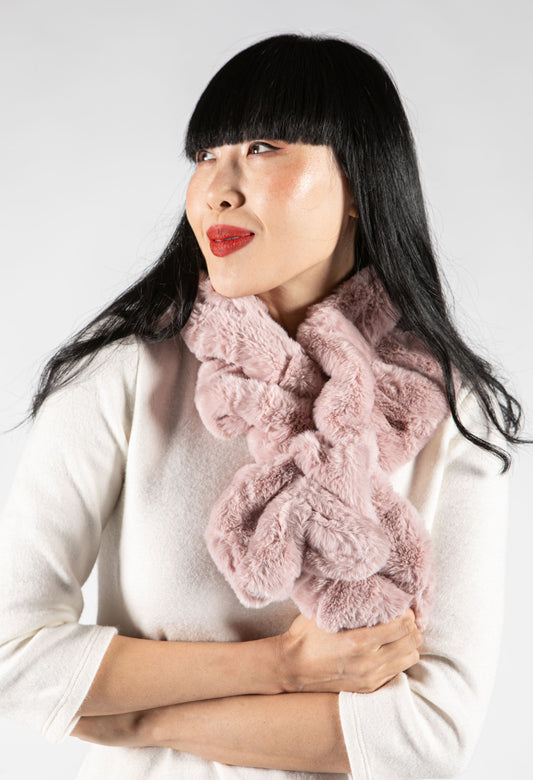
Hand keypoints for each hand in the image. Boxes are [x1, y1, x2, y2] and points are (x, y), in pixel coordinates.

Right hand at [277, 609, 422, 694]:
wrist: (290, 668)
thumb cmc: (305, 636)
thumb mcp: (325, 612)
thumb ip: (348, 600)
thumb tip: (366, 583)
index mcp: (360, 641)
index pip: (403, 626)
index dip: (408, 613)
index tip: (402, 607)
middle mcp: (369, 662)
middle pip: (412, 642)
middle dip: (411, 627)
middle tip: (403, 618)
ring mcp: (370, 678)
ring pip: (410, 659)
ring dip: (407, 644)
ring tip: (397, 635)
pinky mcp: (368, 688)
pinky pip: (397, 672)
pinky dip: (397, 659)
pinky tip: (386, 650)